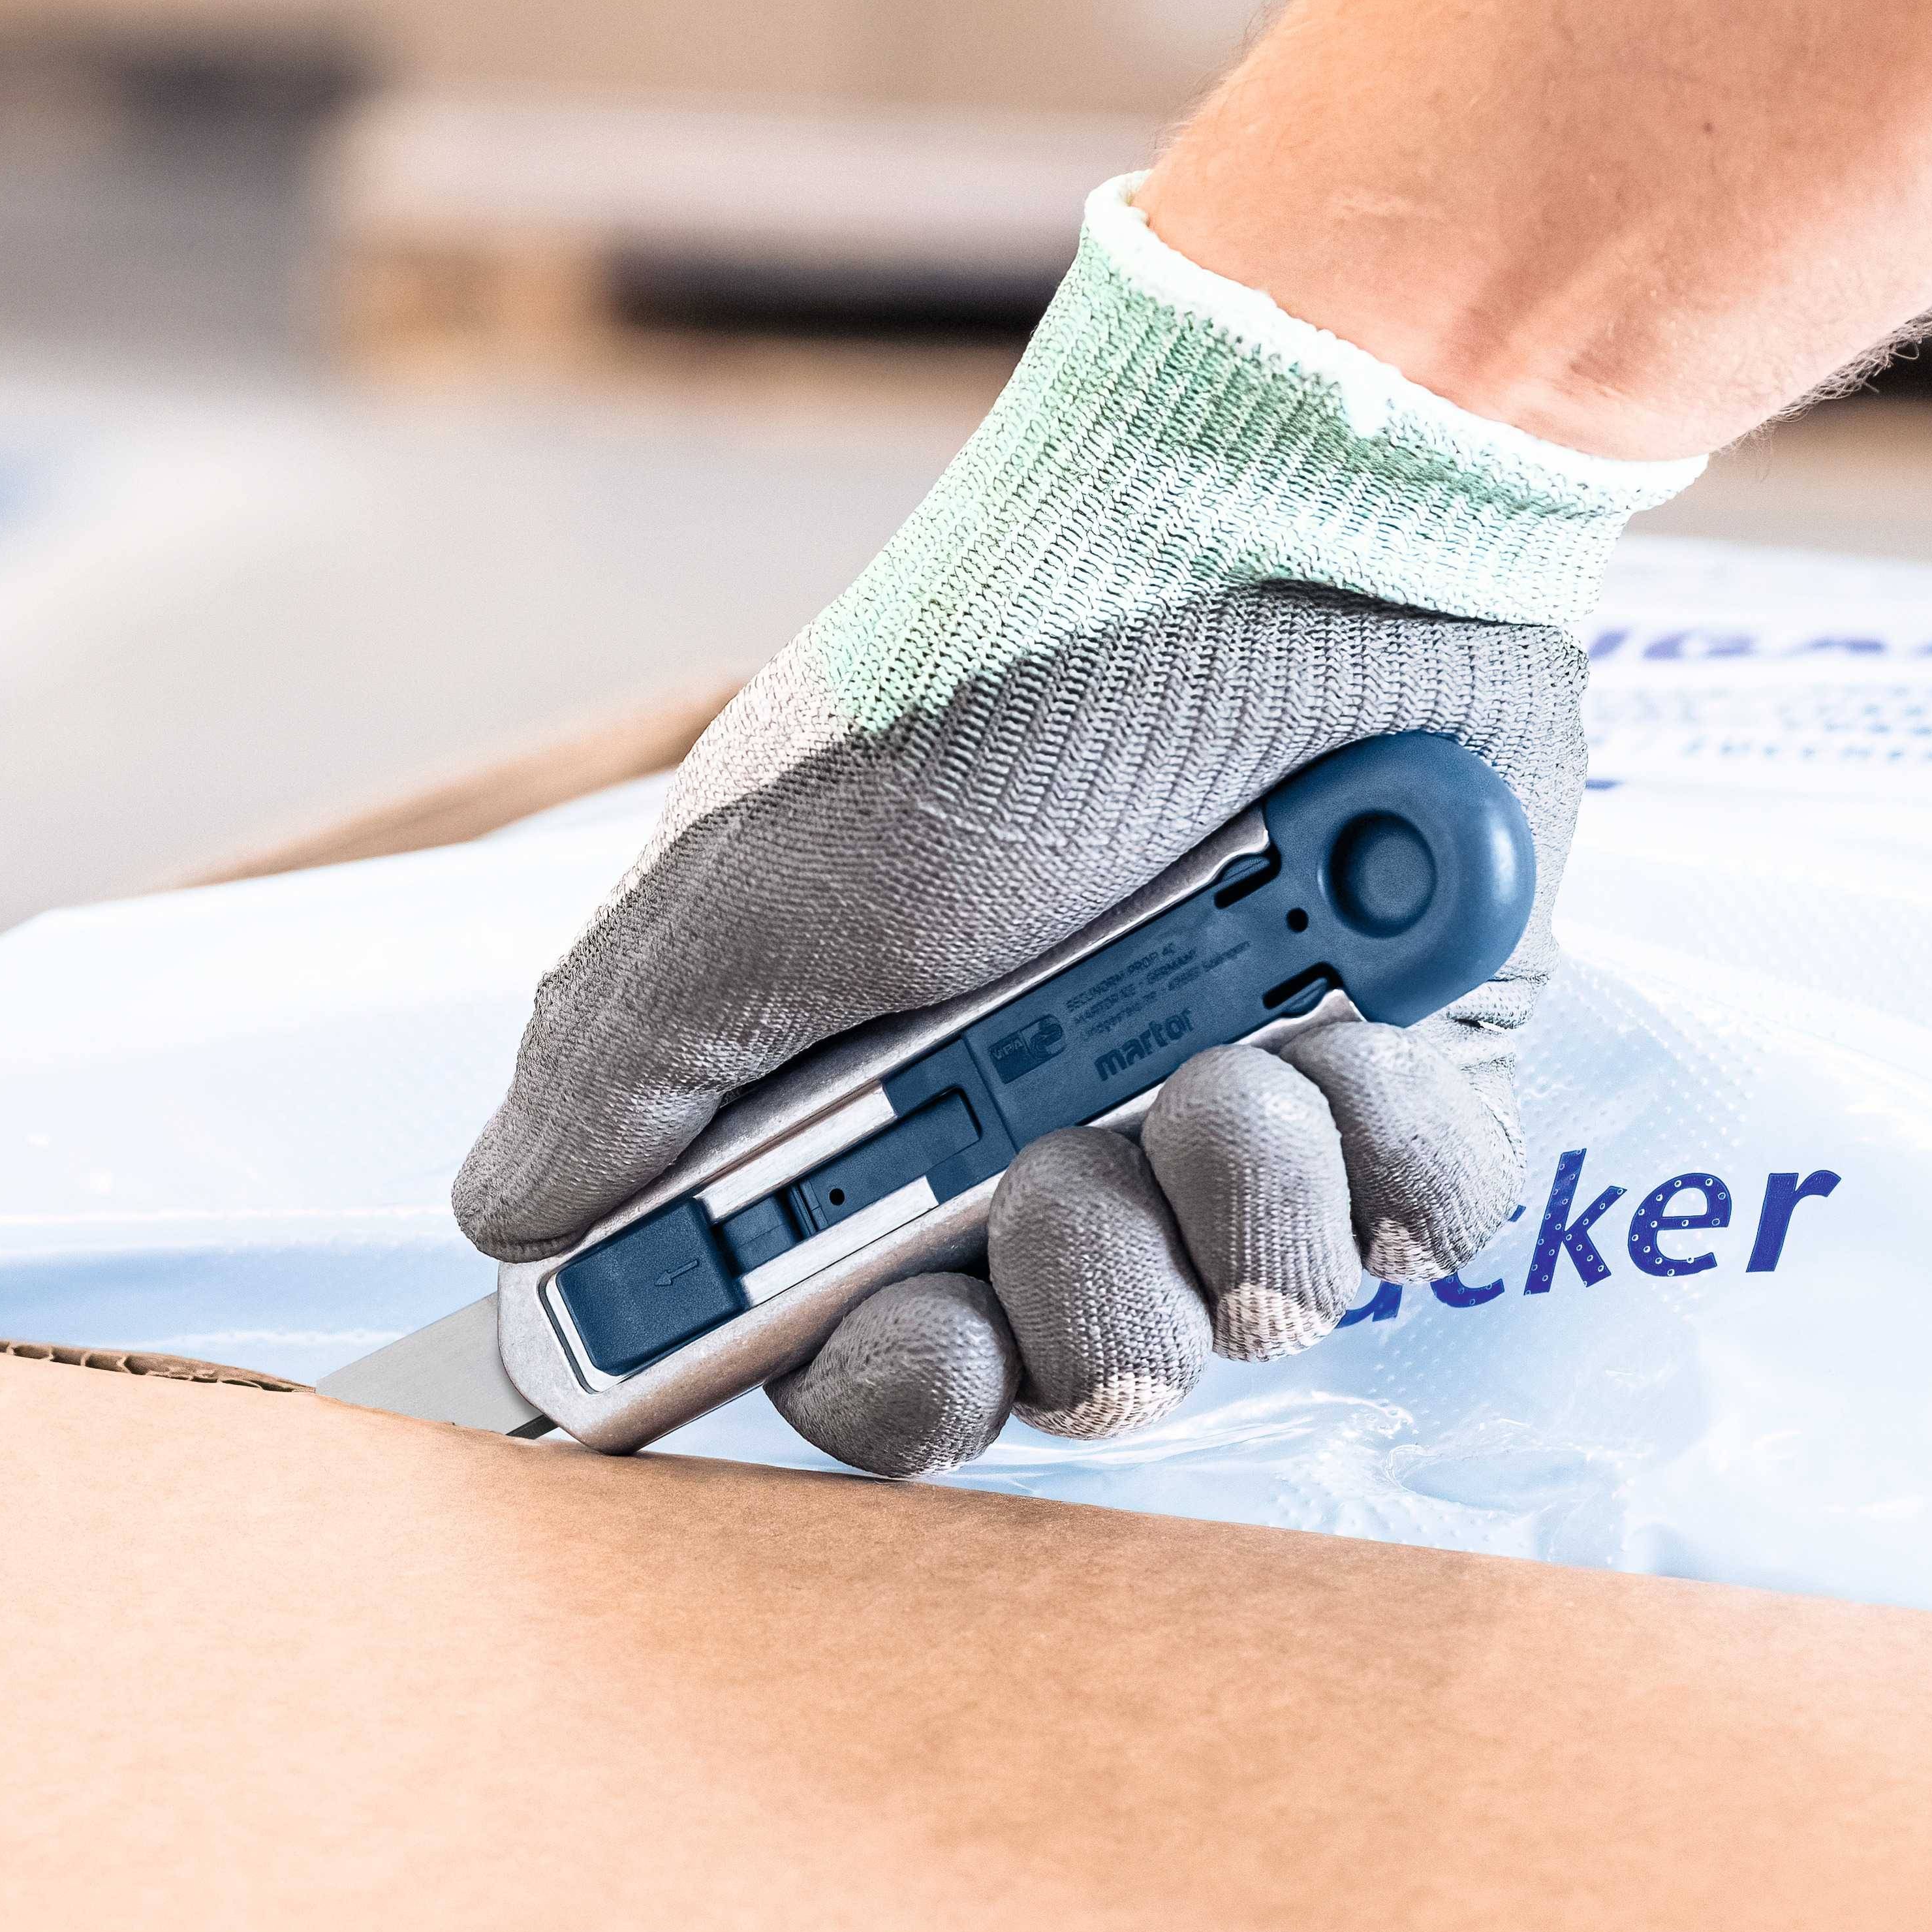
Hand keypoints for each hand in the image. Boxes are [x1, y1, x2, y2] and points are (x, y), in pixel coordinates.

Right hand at [448, 185, 1680, 1480]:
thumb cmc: (986, 696)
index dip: (890, 1392)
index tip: (912, 1342)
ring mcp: (1247, 1114)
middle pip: (1070, 1372)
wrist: (1270, 539)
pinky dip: (1390, 1151)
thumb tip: (506, 1223)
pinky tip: (1349, 1024)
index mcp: (888, 1115)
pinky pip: (1425, 1233)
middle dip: (1075, 1302)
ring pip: (1255, 1320)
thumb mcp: (747, 889)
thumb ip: (622, 1078)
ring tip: (1228, 1041)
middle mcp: (1066, 1134)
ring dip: (1233, 1193)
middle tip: (1059, 1174)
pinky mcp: (1417, 1085)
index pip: (873, 1355)